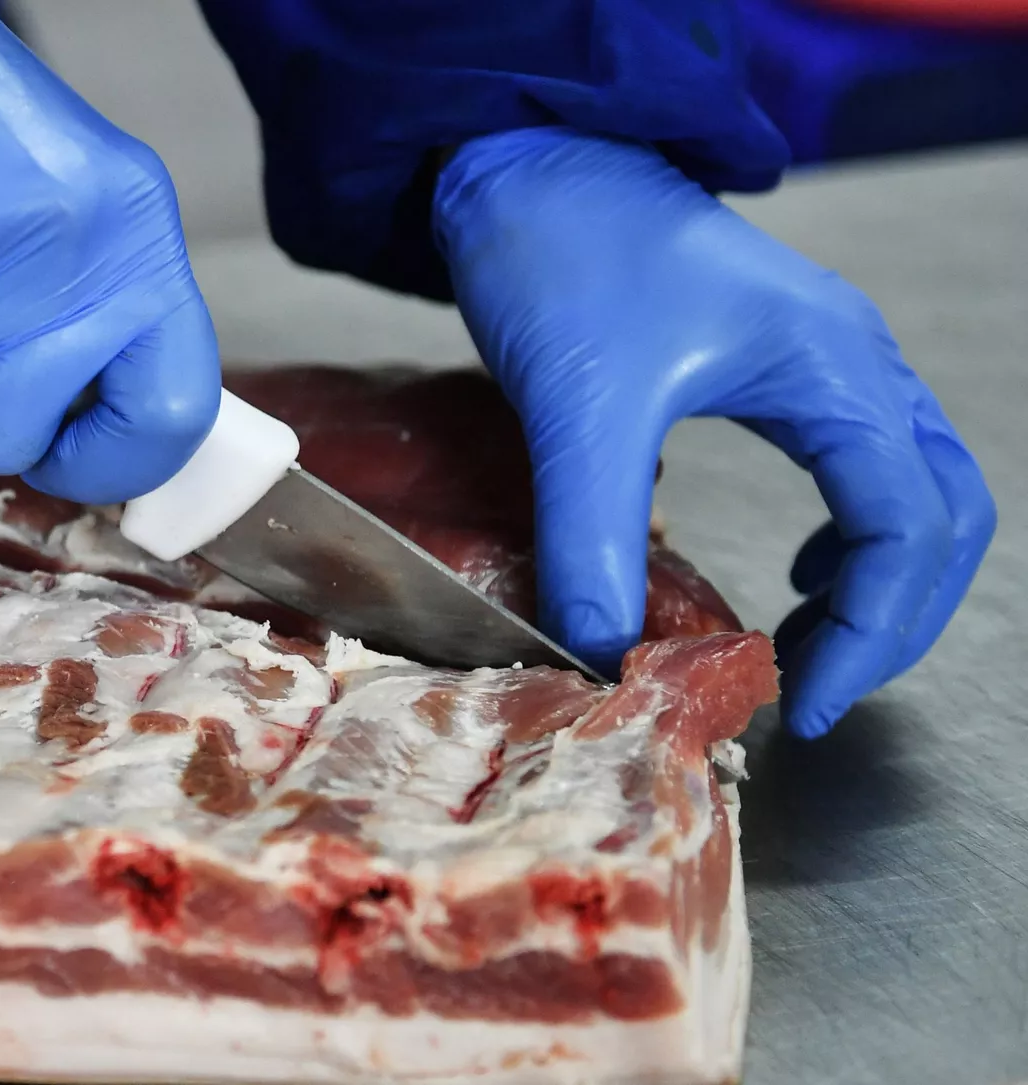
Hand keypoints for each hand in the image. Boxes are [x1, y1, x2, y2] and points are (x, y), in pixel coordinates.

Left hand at [434, 127, 994, 737]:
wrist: (526, 160)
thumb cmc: (562, 255)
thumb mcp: (578, 406)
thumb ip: (590, 531)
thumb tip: (600, 647)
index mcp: (831, 370)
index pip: (908, 527)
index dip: (872, 634)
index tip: (800, 703)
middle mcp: (853, 361)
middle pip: (941, 511)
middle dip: (896, 614)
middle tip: (816, 686)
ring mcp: (826, 355)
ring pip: (913, 486)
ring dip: (881, 576)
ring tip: (808, 643)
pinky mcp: (780, 359)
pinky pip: (864, 460)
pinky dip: (851, 532)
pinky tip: (797, 570)